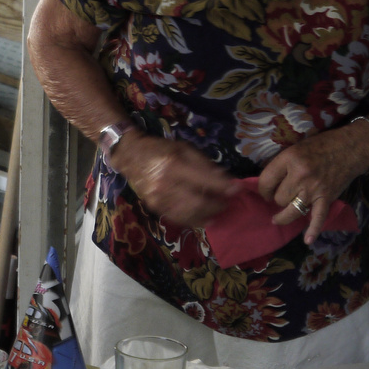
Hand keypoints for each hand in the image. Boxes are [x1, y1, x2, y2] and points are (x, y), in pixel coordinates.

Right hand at [114, 134, 237, 228]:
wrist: (130, 156)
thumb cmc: (160, 149)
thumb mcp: (184, 148)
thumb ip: (204, 164)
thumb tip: (225, 179)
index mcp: (174, 165)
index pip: (204, 180)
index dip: (223, 187)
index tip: (237, 190)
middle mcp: (165, 184)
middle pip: (199, 202)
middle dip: (218, 205)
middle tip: (228, 203)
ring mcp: (158, 198)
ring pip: (189, 214)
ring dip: (208, 215)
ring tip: (218, 211)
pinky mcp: (154, 207)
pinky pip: (178, 218)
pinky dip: (194, 220)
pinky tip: (204, 218)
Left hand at [257, 122, 368, 242]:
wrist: (350, 148)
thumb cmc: (320, 145)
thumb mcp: (295, 147)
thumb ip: (281, 164)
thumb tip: (265, 182)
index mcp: (290, 159)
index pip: (266, 180)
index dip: (262, 189)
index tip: (265, 191)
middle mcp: (301, 175)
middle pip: (278, 198)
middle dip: (277, 198)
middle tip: (280, 195)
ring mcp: (314, 189)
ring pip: (291, 210)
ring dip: (283, 216)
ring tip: (276, 219)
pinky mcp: (327, 198)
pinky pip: (318, 217)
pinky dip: (313, 229)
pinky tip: (308, 240)